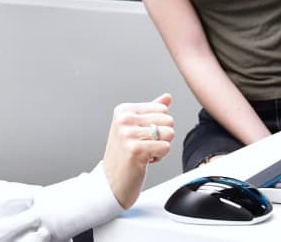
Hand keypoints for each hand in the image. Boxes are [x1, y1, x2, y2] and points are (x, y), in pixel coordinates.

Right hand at [102, 93, 174, 208]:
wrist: (111, 182)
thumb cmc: (124, 155)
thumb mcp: (135, 128)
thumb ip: (152, 111)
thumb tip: (167, 97)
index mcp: (124, 110)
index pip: (162, 108)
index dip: (159, 125)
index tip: (143, 136)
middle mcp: (124, 119)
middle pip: (168, 120)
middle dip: (162, 136)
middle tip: (145, 146)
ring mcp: (128, 134)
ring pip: (169, 133)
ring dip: (161, 147)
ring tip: (144, 153)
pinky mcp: (135, 150)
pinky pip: (166, 147)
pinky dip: (159, 157)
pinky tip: (144, 161)